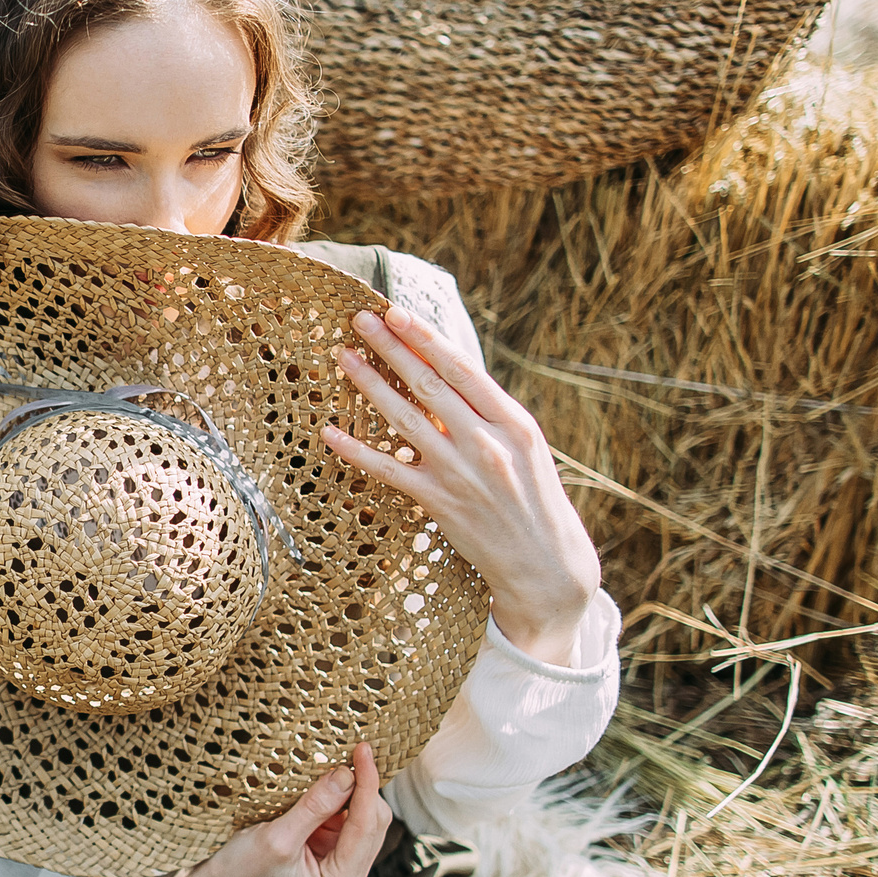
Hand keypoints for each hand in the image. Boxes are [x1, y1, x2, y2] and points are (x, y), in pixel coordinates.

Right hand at [65, 745, 394, 876]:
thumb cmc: (237, 870)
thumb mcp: (278, 836)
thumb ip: (316, 805)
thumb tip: (347, 773)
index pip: (368, 827)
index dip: (368, 785)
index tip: (363, 750)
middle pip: (373, 824)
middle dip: (361, 790)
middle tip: (348, 752)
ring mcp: (337, 867)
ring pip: (360, 819)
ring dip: (347, 794)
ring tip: (329, 770)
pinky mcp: (324, 854)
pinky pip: (341, 819)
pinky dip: (334, 800)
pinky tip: (320, 787)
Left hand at [320, 306, 601, 663]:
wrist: (546, 564)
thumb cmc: (533, 498)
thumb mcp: (523, 446)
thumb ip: (488, 412)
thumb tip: (447, 371)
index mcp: (513, 421)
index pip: (462, 368)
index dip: (426, 338)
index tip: (397, 312)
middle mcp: (487, 442)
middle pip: (429, 385)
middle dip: (392, 347)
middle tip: (360, 319)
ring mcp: (461, 472)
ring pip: (404, 419)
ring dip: (370, 385)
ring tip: (343, 357)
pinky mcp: (439, 502)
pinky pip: (389, 470)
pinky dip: (356, 450)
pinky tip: (330, 433)